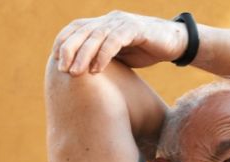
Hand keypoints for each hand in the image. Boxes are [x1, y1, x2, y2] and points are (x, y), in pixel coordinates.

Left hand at [52, 11, 186, 75]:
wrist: (175, 42)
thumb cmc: (146, 50)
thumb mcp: (120, 54)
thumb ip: (102, 57)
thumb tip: (82, 73)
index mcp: (103, 23)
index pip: (75, 28)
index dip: (62, 42)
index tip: (55, 60)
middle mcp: (110, 19)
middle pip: (82, 31)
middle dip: (69, 50)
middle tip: (61, 69)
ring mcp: (122, 23)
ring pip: (96, 36)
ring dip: (83, 56)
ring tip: (75, 73)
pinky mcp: (136, 29)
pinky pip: (115, 41)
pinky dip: (104, 56)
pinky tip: (97, 70)